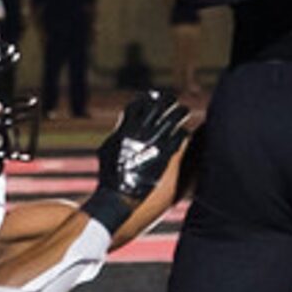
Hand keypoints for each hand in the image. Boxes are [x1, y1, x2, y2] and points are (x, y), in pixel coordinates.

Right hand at [85, 91, 192, 229]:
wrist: (120, 194)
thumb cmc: (110, 175)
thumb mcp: (107, 149)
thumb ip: (117, 134)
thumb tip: (120, 126)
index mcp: (126, 127)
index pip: (139, 103)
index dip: (148, 98)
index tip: (154, 97)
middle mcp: (141, 130)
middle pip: (159, 104)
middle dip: (167, 100)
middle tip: (173, 102)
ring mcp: (155, 140)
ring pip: (174, 117)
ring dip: (180, 112)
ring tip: (184, 112)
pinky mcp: (166, 153)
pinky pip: (180, 136)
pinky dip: (183, 133)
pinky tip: (184, 134)